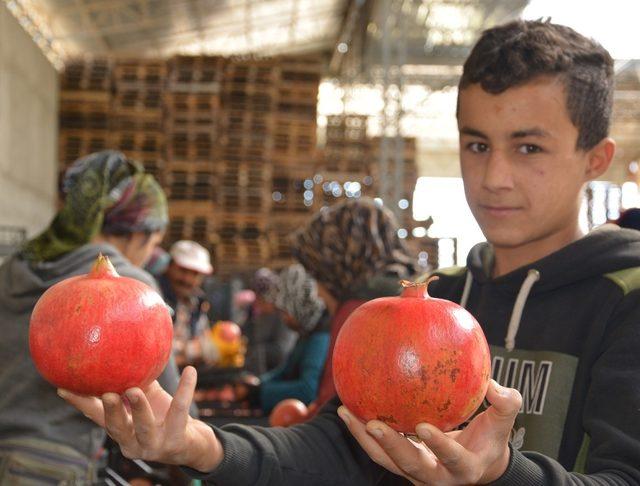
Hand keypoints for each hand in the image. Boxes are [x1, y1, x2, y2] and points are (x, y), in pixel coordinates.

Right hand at [58, 367, 222, 472]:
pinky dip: (185, 389)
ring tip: (135, 390)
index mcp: (122, 430)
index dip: (80, 403)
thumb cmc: (163, 417)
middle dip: (110, 411)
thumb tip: (122, 349)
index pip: (97, 417)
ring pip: (145, 426)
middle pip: (117, 428)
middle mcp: (133, 442)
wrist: (191, 442)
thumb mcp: (146, 399)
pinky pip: (180, 411)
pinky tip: (191, 371)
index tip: (64, 387)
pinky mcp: (176, 440)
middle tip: (106, 393)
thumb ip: (134, 381)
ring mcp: (154, 444)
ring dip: (139, 408)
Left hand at [338, 380, 521, 484]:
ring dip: (365, 438)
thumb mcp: (504, 422)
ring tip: (346, 412)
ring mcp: (416, 474)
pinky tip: (347, 408)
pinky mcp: (402, 465)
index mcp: (465, 467)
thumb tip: (492, 384)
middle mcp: (438, 477)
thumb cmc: (491, 437)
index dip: (439, 445)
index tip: (424, 426)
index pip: (451, 458)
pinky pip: (378, 450)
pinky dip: (361, 431)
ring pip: (386, 460)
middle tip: (373, 424)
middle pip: (411, 465)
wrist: (478, 464)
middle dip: (391, 446)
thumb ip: (505, 403)